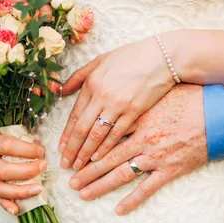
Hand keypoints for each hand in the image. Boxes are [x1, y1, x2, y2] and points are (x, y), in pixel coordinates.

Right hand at [0, 117, 46, 215]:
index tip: (41, 151)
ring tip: (38, 189)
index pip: (7, 146)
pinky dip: (6, 204)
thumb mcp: (5, 128)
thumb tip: (41, 148)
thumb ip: (20, 136)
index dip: (26, 150)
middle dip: (27, 171)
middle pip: (3, 170)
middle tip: (43, 167)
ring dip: (20, 191)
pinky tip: (17, 210)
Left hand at [59, 35, 175, 170]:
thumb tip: (61, 90)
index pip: (74, 115)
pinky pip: (117, 134)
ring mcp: (119, 105)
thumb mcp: (101, 60)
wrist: (163, 57)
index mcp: (92, 83)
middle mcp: (102, 95)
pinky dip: (106, 148)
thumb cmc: (132, 57)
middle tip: (66, 164)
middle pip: (82, 129)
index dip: (66, 135)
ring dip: (86, 153)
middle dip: (72, 149)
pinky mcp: (135, 112)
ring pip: (97, 135)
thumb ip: (79, 76)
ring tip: (79, 166)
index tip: (60, 150)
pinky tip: (99, 158)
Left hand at [68, 84, 207, 214]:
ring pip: (121, 174)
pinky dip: (132, 200)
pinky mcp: (170, 169)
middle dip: (86, 170)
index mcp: (138, 117)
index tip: (73, 154)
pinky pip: (148, 188)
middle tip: (70, 180)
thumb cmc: (191, 98)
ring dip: (100, 185)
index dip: (86, 146)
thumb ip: (137, 99)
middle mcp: (143, 138)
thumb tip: (116, 99)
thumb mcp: (160, 93)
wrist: (220, 114)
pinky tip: (118, 210)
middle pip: (107, 157)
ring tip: (83, 194)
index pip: (105, 134)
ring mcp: (156, 156)